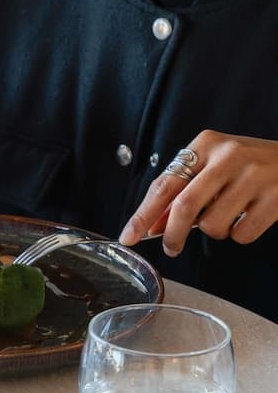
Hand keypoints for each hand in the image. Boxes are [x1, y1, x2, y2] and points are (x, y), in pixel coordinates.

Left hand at [120, 131, 277, 255]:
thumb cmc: (248, 166)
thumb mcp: (212, 167)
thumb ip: (182, 192)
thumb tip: (151, 225)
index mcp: (206, 144)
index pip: (164, 185)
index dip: (143, 215)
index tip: (128, 237)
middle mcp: (229, 155)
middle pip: (185, 207)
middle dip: (172, 234)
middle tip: (171, 248)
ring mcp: (255, 175)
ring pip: (213, 224)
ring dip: (215, 231)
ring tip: (228, 215)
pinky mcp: (276, 196)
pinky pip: (241, 234)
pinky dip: (239, 234)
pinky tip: (249, 216)